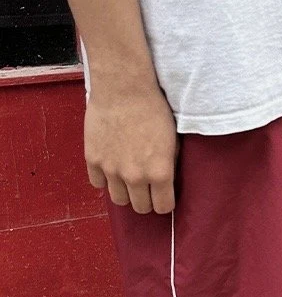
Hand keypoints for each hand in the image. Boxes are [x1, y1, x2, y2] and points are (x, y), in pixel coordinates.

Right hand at [85, 81, 178, 214]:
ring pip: (119, 199)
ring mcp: (112, 170)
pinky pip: (98, 183)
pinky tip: (112, 167)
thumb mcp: (173, 140)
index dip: (165, 202)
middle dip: (146, 199)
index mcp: (160, 173)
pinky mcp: (93, 159)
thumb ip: (169, 165)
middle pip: (140, 207)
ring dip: (125, 192)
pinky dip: (105, 179)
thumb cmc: (153, 109)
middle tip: (147, 187)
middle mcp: (136, 176)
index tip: (164, 195)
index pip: (163, 207)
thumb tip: (167, 181)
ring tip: (129, 178)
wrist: (124, 88)